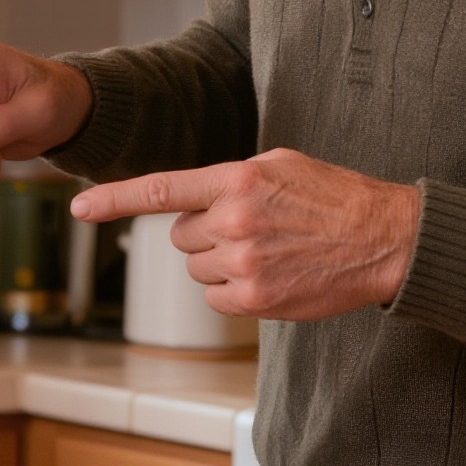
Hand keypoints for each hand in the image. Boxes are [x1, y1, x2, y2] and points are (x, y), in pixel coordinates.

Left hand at [70, 149, 421, 320]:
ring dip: (220, 261)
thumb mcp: (280, 166)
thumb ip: (228, 179)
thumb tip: (189, 198)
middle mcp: (233, 220)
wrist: (387, 239)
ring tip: (269, 251)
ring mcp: (242, 263)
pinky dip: (233, 290)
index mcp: (237, 180)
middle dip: (204, 233)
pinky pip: (214, 296)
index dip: (113, 198)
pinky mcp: (253, 299)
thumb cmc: (334, 198)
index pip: (161, 190)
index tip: (77, 206)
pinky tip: (271, 275)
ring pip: (196, 268)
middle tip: (251, 228)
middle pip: (179, 236)